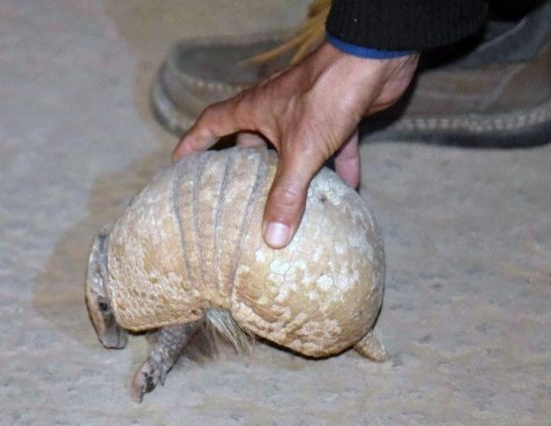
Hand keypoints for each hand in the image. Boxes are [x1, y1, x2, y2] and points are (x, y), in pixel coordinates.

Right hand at [173, 41, 417, 248]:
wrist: (372, 62)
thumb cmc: (326, 95)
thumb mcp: (300, 151)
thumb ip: (286, 195)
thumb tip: (272, 238)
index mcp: (254, 109)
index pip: (212, 124)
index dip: (193, 143)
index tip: (178, 163)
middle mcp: (275, 108)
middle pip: (250, 137)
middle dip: (244, 164)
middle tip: (236, 192)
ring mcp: (307, 111)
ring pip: (293, 146)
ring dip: (293, 170)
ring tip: (287, 201)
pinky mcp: (337, 115)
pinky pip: (334, 146)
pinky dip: (339, 166)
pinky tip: (347, 190)